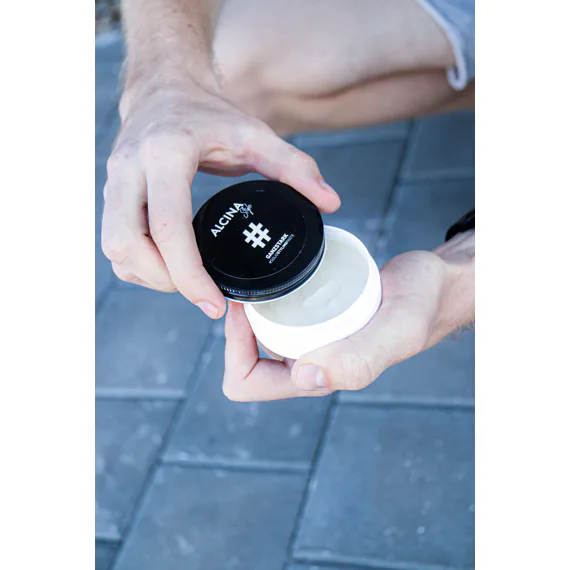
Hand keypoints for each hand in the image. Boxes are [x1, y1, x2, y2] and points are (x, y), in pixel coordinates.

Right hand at [101, 82, 340, 318]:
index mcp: (166, 153)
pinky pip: (115, 244)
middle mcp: (129, 168)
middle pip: (127, 245)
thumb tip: (330, 203)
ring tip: (188, 280)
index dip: (190, 275)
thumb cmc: (208, 114)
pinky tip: (169, 265)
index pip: (168, 227)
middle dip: (165, 281)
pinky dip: (139, 264)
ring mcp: (113, 182)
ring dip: (149, 275)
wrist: (163, 89)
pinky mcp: (109, 194)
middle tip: (201, 294)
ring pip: (115, 249)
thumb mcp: (256, 134)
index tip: (214, 305)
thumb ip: (295, 167)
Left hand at [222, 238, 473, 401]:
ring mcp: (311, 341)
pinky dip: (268, 296)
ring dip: (249, 310)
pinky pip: (278, 314)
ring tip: (255, 276)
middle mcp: (309, 362)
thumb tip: (302, 377)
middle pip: (245, 356)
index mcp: (320, 377)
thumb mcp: (396, 330)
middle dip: (234, 325)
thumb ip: (359, 359)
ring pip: (259, 334)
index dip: (233, 351)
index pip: (248, 382)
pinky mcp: (317, 319)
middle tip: (244, 284)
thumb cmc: (421, 306)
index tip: (242, 309)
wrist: (434, 283)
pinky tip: (275, 273)